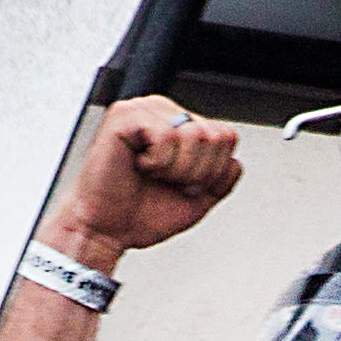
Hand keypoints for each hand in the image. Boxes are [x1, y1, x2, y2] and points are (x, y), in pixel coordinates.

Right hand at [41, 96, 242, 270]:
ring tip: (152, 174)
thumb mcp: (198, 199)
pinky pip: (166, 136)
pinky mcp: (124, 117)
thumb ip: (222, 178)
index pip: (226, 137)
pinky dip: (158, 163)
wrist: (106, 230)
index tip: (184, 185)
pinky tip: (139, 166)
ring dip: (176, 169)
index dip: (212, 171)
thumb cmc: (140, 212)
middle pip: (215, 136)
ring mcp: (143, 110)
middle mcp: (163, 112)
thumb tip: (234, 161)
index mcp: (180, 125)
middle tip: (167, 182)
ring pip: (194, 135)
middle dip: (196, 173)